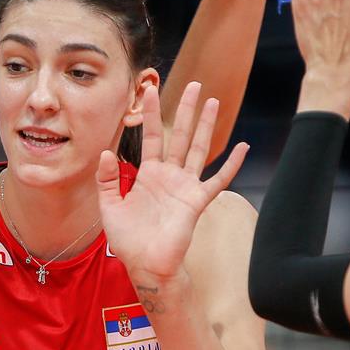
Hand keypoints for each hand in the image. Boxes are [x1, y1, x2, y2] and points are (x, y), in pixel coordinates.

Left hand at [97, 82, 247, 282]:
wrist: (146, 265)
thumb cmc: (128, 239)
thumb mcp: (109, 207)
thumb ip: (107, 180)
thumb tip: (106, 153)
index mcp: (148, 174)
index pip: (151, 136)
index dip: (149, 113)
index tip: (149, 89)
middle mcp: (170, 175)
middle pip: (180, 135)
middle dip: (186, 110)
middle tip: (194, 84)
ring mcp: (186, 186)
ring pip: (199, 149)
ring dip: (207, 126)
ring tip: (214, 102)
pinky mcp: (198, 201)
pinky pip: (219, 180)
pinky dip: (232, 165)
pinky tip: (243, 148)